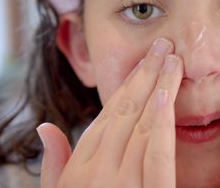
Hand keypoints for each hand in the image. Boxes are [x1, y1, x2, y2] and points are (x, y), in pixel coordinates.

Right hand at [36, 38, 182, 187]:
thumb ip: (56, 164)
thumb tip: (45, 126)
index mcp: (79, 170)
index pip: (107, 118)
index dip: (126, 86)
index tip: (143, 62)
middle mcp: (98, 174)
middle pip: (126, 113)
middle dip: (145, 75)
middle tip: (164, 45)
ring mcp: (123, 185)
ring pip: (143, 126)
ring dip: (159, 87)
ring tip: (174, 60)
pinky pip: (157, 156)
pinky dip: (161, 124)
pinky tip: (167, 95)